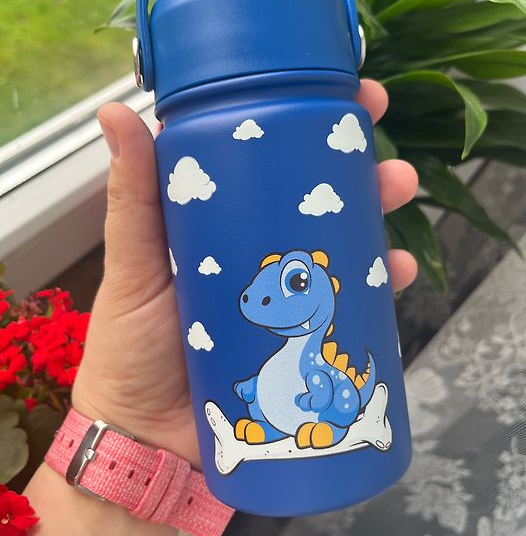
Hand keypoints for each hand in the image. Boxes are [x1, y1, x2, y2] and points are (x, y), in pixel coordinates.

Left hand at [72, 80, 417, 468]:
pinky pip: (351, 303)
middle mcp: (258, 250)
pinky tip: (398, 271)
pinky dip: (379, 284)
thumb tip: (115, 113)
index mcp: (220, 223)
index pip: (269, 160)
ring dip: (379, 216)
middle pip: (317, 200)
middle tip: (384, 156)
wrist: (148, 438)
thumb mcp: (134, 264)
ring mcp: (286, 298)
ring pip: (342, 243)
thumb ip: (133, 197)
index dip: (311, 126)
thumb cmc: (132, 346)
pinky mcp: (304, 339)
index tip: (349, 97)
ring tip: (399, 197)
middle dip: (359, 170)